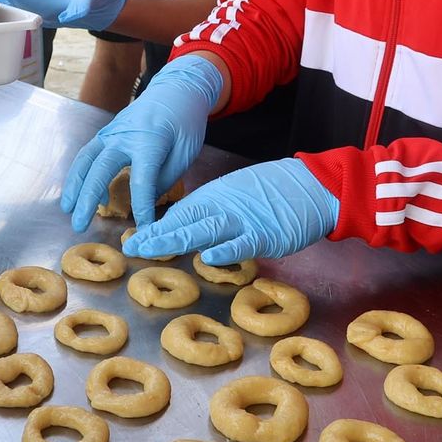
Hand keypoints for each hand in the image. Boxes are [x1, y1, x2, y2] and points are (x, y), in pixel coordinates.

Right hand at [61, 54, 223, 230]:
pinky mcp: (106, 132)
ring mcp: (111, 132)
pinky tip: (83, 194)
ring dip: (74, 186)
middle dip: (88, 199)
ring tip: (68, 210)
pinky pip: (88, 154)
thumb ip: (163, 178)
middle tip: (80, 225)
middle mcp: (124, 135)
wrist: (176, 90)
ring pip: (85, 160)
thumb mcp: (185, 152)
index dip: (141, 207)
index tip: (142, 229)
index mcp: (150, 141)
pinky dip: (81, 175)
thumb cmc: (185, 123)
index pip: (141, 181)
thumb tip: (144, 202)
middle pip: (100, 169)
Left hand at [122, 158, 338, 263]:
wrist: (310, 184)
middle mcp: (223, 208)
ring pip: (206, 231)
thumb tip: (186, 233)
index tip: (132, 242)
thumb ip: (212, 214)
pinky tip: (208, 257)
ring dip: (178, 241)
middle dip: (157, 236)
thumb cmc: (272, 193)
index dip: (155, 229)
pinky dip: (226, 251)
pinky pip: (243, 244)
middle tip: (131, 248)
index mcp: (214, 198)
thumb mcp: (235, 197)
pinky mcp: (266, 235)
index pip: (178, 215)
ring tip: (153, 249)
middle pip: (185, 222)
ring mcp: (244, 221)